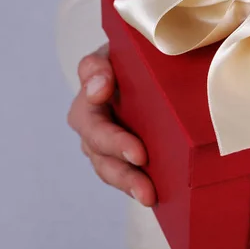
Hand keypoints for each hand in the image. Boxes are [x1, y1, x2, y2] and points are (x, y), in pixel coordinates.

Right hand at [66, 44, 155, 205]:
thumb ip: (113, 63)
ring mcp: (105, 142)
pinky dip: (136, 188)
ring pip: (105, 164)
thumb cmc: (147, 64)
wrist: (159, 83)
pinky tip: (153, 197)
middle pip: (95, 134)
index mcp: (97, 80)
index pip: (90, 80)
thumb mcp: (135, 51)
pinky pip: (123, 177)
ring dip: (125, 180)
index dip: (95, 83)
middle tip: (139, 158)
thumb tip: (98, 88)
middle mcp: (94, 114)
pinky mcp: (122, 161)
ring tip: (147, 194)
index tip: (103, 93)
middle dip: (115, 147)